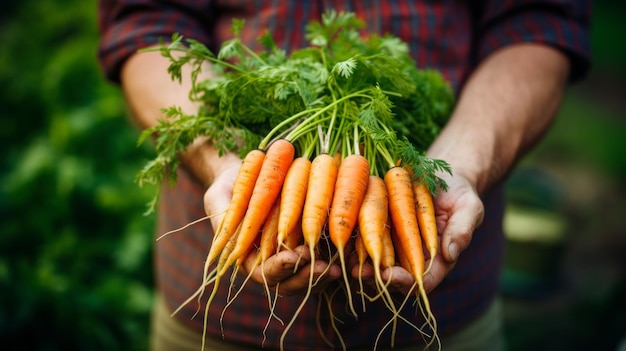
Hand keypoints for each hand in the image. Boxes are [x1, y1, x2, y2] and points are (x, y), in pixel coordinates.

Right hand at [203, 157, 340, 295]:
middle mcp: (273, 261)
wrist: (250, 171)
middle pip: (291, 282)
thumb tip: (225, 240)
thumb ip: (223, 219)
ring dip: (324, 275)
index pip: (264, 274)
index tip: (293, 257)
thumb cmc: (230, 185)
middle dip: (307, 278)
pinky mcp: (311, 242)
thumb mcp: (219, 198)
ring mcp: (293, 254)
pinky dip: (336, 258)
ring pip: (310, 275)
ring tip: (338, 268)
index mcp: (249, 258)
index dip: (279, 269)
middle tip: (323, 268)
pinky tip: (350, 254)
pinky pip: (325, 257)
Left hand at [351, 171, 483, 295]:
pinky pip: (364, 238)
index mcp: (436, 260)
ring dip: (359, 264)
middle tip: (360, 273)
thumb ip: (462, 230)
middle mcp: (412, 256)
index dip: (405, 282)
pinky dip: (352, 242)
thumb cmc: (460, 194)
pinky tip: (339, 238)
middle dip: (375, 277)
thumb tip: (451, 254)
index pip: (421, 281)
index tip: (390, 275)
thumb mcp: (469, 208)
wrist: (443, 173)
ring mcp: (394, 243)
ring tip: (346, 261)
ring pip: (374, 261)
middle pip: (393, 277)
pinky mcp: (380, 226)